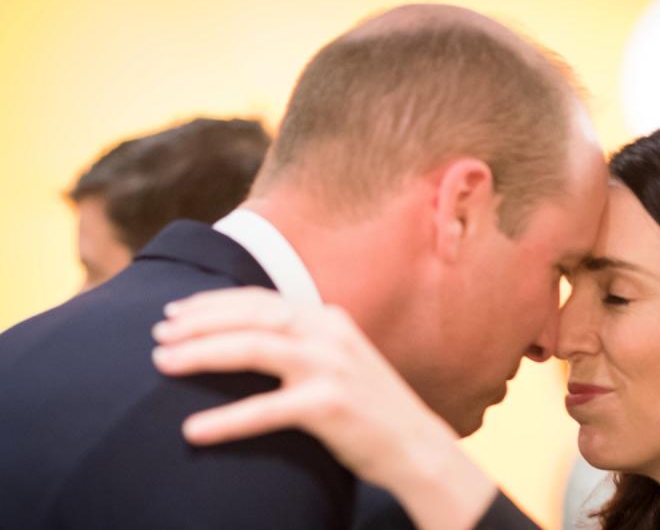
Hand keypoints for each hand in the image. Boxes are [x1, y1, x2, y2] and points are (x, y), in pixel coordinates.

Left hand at [152, 287, 495, 529]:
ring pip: (253, 349)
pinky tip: (194, 430)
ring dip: (202, 354)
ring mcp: (331, 367)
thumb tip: (245, 339)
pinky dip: (226, 420)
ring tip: (161, 364)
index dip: (214, 303)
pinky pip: (266, 410)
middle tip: (158, 334)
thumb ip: (301, 344)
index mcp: (328, 319)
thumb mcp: (338, 361)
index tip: (176, 312)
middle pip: (251, 316)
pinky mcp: (330, 405)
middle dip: (199, 322)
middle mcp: (329, 334)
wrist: (415, 445)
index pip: (261, 300)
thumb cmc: (368, 408)